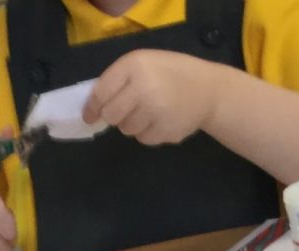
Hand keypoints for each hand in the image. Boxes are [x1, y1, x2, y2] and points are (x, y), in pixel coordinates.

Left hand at [83, 49, 220, 144]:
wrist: (209, 90)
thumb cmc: (170, 73)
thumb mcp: (144, 63)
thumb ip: (118, 80)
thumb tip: (93, 107)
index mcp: (135, 66)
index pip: (101, 93)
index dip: (92, 107)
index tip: (89, 116)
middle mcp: (143, 87)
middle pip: (111, 115)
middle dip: (114, 115)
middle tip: (126, 111)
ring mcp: (156, 111)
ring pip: (126, 129)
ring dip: (132, 124)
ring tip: (150, 111)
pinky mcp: (166, 131)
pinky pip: (143, 139)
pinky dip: (148, 132)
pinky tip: (161, 120)